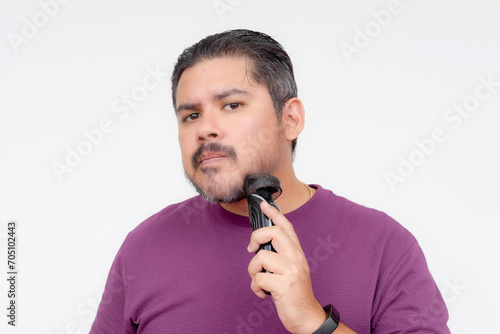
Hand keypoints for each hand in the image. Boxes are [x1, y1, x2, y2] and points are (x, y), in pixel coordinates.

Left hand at [247, 201, 325, 333]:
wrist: (307, 317)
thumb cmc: (295, 293)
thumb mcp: (291, 269)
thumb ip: (281, 255)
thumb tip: (260, 245)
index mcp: (297, 253)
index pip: (286, 227)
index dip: (274, 213)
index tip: (264, 205)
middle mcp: (296, 258)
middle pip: (273, 232)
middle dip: (256, 238)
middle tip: (252, 249)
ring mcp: (291, 271)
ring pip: (260, 257)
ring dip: (253, 271)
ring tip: (260, 280)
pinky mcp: (284, 285)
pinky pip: (259, 278)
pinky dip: (256, 288)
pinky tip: (264, 293)